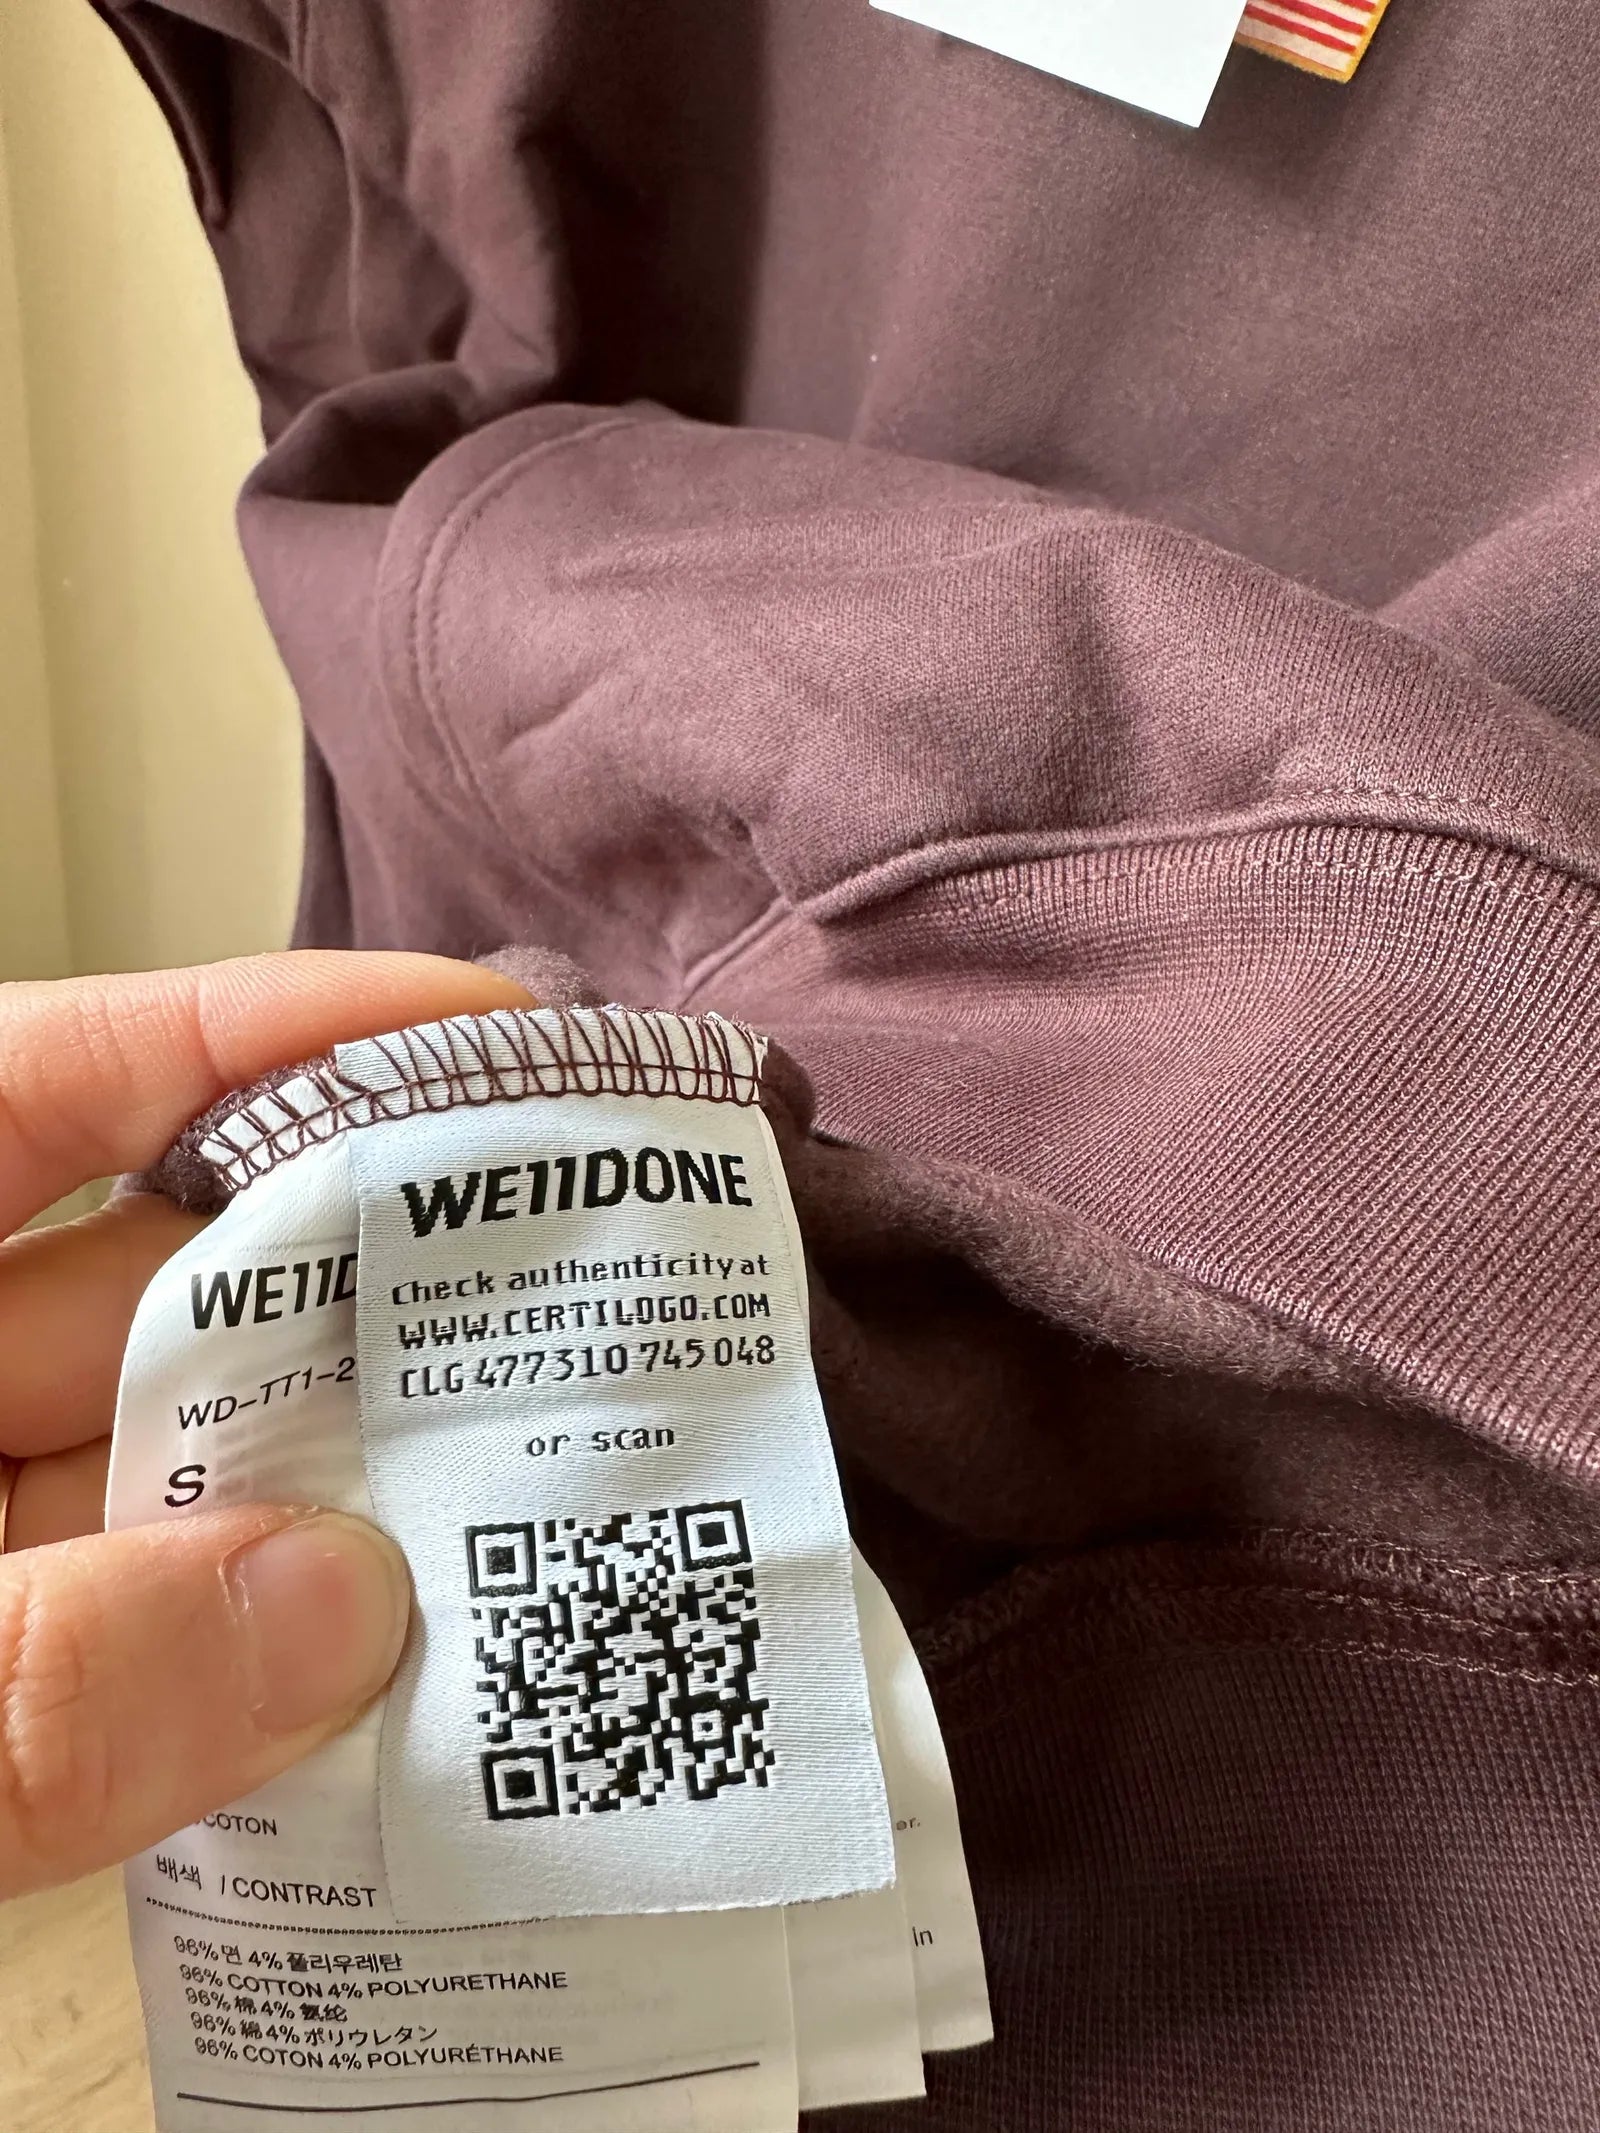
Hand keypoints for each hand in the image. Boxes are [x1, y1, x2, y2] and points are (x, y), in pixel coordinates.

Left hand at [0, 951, 531, 1899]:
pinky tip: (399, 1681)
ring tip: (544, 1505)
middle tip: (585, 1304)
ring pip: (156, 1493)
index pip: (43, 1084)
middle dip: (358, 1291)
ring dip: (335, 1505)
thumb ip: (10, 1687)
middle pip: (141, 1289)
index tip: (483, 1036)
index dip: (265, 1034)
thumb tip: (332, 1610)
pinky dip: (253, 1681)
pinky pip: (125, 1674)